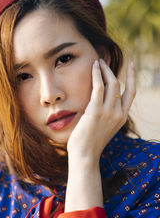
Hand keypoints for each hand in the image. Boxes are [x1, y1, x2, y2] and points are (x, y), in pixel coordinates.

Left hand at [65, 59, 135, 211]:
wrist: (85, 156)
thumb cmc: (90, 143)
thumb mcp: (103, 128)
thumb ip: (105, 114)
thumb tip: (98, 102)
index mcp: (121, 118)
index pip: (131, 93)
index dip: (131, 78)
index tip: (131, 65)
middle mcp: (118, 113)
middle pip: (120, 85)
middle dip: (112, 70)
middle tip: (104, 60)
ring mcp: (108, 112)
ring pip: (111, 83)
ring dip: (104, 69)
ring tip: (97, 61)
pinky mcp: (96, 111)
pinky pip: (98, 87)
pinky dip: (97, 75)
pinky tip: (93, 66)